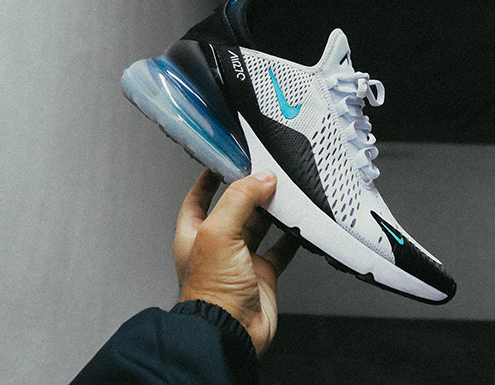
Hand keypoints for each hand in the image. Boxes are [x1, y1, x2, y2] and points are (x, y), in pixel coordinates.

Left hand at [174, 169, 299, 356]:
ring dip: (271, 212)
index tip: (225, 162)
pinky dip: (291, 238)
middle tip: (266, 174)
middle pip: (233, 209)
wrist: (230, 332)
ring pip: (258, 228)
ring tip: (285, 194)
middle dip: (249, 192)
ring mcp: (240, 261)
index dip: (209, 179)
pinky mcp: (262, 276)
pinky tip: (299, 227)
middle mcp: (216, 246)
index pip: (198, 198)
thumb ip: (239, 201)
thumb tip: (260, 179)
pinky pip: (279, 251)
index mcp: (194, 234)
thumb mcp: (218, 233)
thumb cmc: (211, 293)